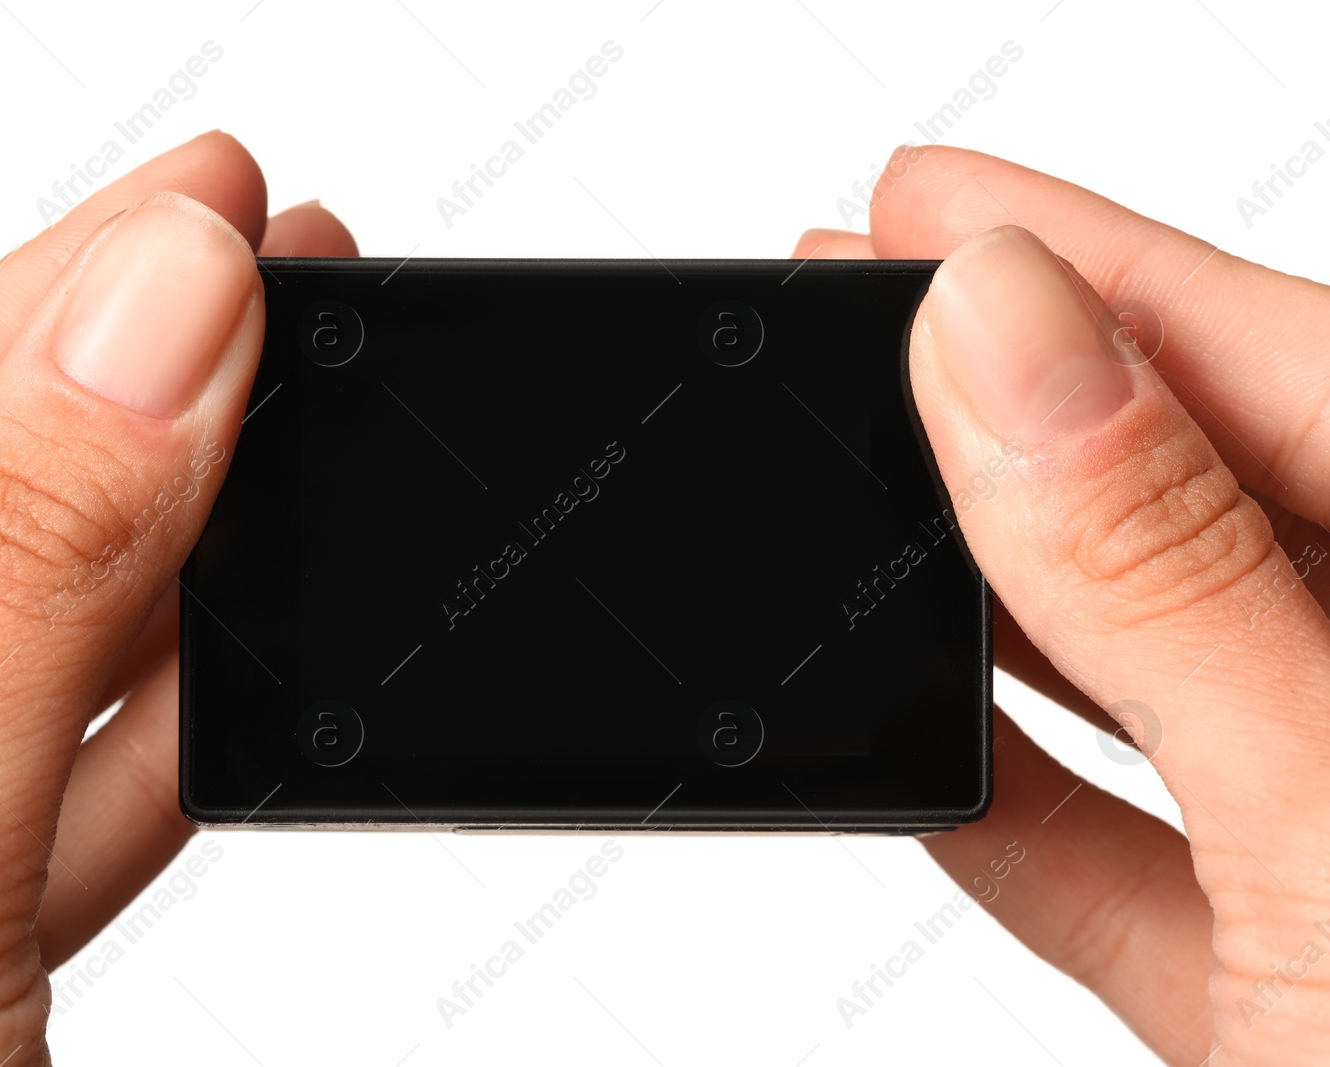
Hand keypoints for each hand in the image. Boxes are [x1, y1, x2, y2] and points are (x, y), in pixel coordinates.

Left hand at [0, 132, 355, 1062]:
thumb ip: (21, 588)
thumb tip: (158, 324)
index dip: (45, 301)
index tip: (210, 203)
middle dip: (118, 393)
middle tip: (261, 269)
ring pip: (2, 654)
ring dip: (167, 554)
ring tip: (286, 428)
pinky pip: (36, 796)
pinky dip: (154, 729)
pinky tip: (242, 650)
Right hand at [799, 146, 1329, 1065]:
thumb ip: (1173, 577)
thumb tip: (1002, 332)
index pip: (1286, 363)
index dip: (1088, 259)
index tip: (915, 196)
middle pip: (1198, 496)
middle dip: (1007, 396)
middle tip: (854, 302)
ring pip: (1141, 670)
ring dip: (978, 587)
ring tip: (846, 479)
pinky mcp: (1278, 988)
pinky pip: (1109, 859)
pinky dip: (991, 803)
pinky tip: (907, 743)